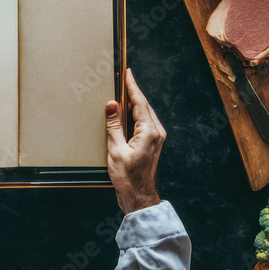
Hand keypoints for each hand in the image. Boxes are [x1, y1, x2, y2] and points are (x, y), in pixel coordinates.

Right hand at [105, 68, 165, 213]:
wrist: (139, 196)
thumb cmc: (127, 177)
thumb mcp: (116, 150)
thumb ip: (114, 125)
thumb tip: (112, 105)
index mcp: (149, 132)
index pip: (139, 102)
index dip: (132, 86)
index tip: (128, 73)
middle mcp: (156, 132)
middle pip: (144, 105)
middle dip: (133, 91)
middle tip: (123, 78)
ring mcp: (156, 137)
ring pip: (145, 113)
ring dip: (134, 102)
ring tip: (123, 91)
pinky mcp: (153, 142)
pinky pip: (144, 122)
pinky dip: (135, 113)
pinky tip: (126, 112)